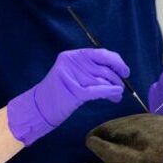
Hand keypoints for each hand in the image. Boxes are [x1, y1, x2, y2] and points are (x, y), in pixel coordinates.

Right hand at [7, 48, 128, 145]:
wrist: (37, 108)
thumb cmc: (57, 94)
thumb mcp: (71, 75)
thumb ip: (89, 70)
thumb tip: (116, 73)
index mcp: (72, 56)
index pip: (100, 53)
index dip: (116, 61)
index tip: (124, 71)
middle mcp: (72, 63)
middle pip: (103, 68)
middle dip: (116, 77)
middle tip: (122, 86)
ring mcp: (72, 76)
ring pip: (103, 80)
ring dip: (115, 88)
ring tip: (117, 96)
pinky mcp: (75, 92)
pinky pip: (98, 90)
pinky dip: (110, 92)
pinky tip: (116, 95)